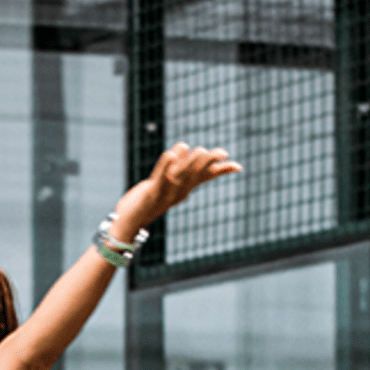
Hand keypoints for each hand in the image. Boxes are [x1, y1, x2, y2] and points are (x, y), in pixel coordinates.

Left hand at [117, 142, 242, 232]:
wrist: (131, 221)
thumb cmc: (149, 199)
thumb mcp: (167, 182)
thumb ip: (176, 166)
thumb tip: (185, 148)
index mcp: (185, 188)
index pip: (206, 176)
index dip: (221, 170)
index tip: (238, 166)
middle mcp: (179, 191)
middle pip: (197, 174)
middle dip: (208, 163)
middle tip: (221, 152)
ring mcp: (166, 193)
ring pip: (182, 176)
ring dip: (192, 163)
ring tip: (201, 151)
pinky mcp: (151, 193)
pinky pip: (160, 178)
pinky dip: (165, 166)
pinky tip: (170, 154)